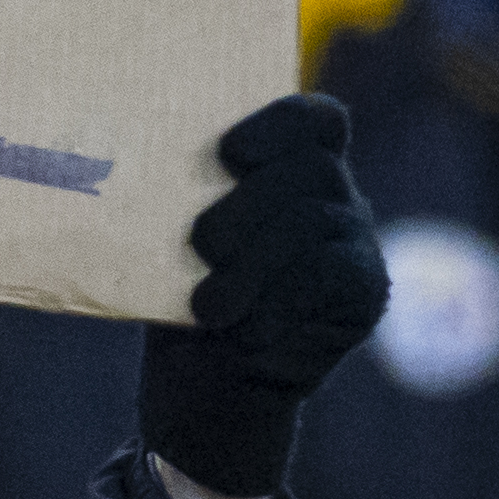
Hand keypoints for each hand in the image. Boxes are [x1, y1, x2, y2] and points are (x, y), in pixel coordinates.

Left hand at [137, 94, 387, 498]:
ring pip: (315, 223)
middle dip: (247, 208)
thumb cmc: (178, 290)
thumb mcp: (170, 236)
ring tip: (209, 308)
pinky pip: (332, 274)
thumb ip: (182, 195)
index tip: (228, 153)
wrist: (207, 379)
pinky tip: (246, 330)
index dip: (279, 124)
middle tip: (201, 247)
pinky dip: (281, 300)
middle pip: (310, 169)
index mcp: (287, 165)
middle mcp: (332, 194)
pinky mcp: (366, 289)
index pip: (313, 120)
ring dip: (254, 265)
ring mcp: (356, 240)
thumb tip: (132, 161)